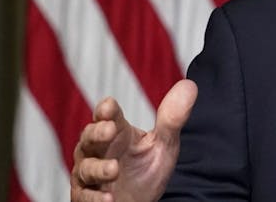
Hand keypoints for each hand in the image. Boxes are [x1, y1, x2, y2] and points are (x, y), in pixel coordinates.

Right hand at [71, 80, 197, 201]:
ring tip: (114, 169)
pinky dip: (95, 198)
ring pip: (86, 167)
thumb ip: (172, 118)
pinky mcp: (86, 196)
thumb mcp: (164, 144)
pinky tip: (108, 200)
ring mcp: (89, 173)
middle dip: (97, 133)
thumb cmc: (146, 169)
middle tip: (109, 130)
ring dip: (99, 168)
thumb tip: (190, 85)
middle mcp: (98, 150)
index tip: (109, 106)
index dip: (107, 110)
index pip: (107, 115)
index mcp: (117, 132)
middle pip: (90, 137)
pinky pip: (85, 196)